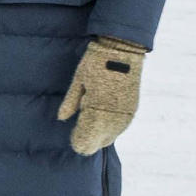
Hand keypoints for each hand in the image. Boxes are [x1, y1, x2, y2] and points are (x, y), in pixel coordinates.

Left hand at [58, 35, 146, 154]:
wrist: (123, 48)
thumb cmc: (96, 62)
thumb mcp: (78, 80)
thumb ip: (71, 102)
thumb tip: (61, 118)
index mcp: (96, 105)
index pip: (88, 133)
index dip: (80, 141)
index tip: (74, 144)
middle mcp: (113, 111)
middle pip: (101, 137)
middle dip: (90, 142)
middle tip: (81, 146)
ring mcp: (125, 109)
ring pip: (114, 133)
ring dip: (103, 138)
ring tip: (93, 142)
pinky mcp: (133, 105)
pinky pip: (123, 125)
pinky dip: (114, 131)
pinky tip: (108, 133)